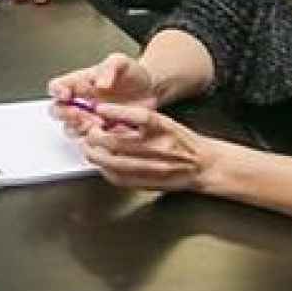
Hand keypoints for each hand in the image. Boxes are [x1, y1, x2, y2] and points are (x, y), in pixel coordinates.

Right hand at [46, 53, 158, 136]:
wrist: (149, 91)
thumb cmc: (132, 74)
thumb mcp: (121, 62)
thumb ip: (110, 68)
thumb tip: (99, 84)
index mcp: (79, 83)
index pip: (56, 87)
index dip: (57, 92)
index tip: (66, 95)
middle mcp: (80, 102)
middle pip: (57, 110)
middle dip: (66, 114)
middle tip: (81, 114)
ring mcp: (88, 119)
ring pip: (70, 129)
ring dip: (80, 129)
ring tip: (100, 124)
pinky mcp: (100, 133)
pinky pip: (89, 141)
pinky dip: (96, 140)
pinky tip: (111, 132)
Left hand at [75, 101, 220, 192]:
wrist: (203, 166)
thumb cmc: (181, 141)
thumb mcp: (163, 122)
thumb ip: (136, 120)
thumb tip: (106, 117)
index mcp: (164, 128)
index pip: (138, 116)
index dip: (116, 111)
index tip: (100, 108)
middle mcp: (159, 147)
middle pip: (118, 142)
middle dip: (96, 136)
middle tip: (89, 131)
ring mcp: (153, 167)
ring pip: (114, 162)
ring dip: (95, 154)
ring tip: (88, 147)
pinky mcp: (148, 182)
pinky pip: (118, 178)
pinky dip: (104, 169)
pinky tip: (100, 162)